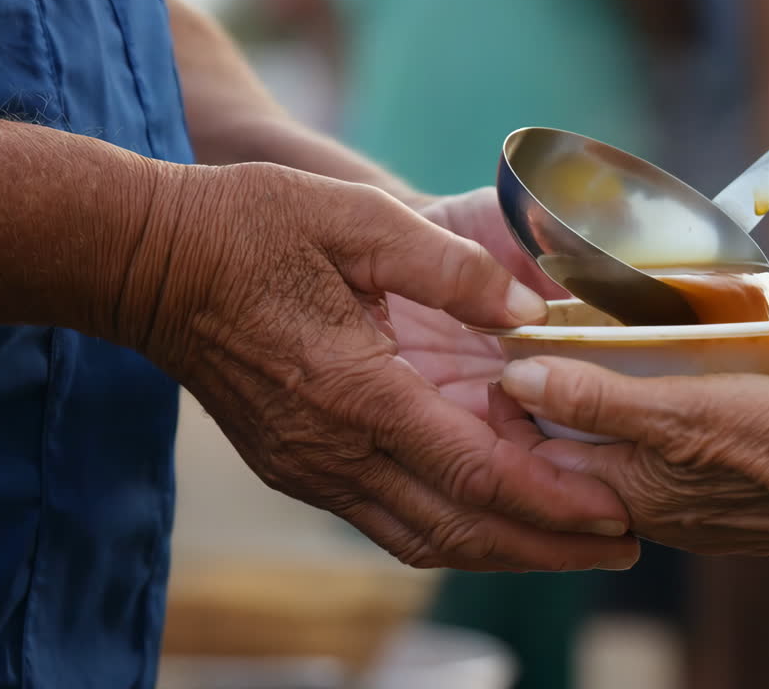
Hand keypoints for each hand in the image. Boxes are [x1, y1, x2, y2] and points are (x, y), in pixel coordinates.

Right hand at [128, 162, 636, 570]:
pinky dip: (453, 530)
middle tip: (622, 548)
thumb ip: (449, 266)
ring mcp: (312, 468)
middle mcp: (334, 450)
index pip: (474, 470)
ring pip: (424, 538)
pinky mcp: (300, 466)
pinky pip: (390, 520)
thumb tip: (528, 309)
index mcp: (356, 391)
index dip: (552, 499)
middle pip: (459, 528)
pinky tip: (493, 521)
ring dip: (504, 550)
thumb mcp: (357, 219)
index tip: (614, 512)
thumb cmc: (251, 227)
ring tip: (573, 549)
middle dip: (548, 546)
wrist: (146, 262)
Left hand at [492, 357, 768, 554]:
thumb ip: (597, 399)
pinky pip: (671, 467)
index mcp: (625, 491)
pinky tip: (675, 400)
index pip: (540, 455)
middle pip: (581, 458)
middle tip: (552, 354)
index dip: (516, 410)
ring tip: (610, 365)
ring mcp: (691, 513)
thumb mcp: (677, 407)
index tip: (507, 362)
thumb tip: (519, 378)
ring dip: (610, 420)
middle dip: (559, 413)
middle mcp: (650, 512)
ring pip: (628, 461)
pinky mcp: (728, 502)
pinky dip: (657, 433)